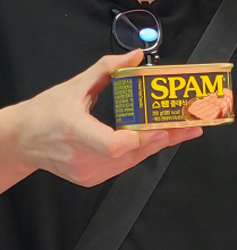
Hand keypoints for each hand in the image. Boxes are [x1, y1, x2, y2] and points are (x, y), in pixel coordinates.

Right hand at [12, 49, 201, 186]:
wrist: (22, 141)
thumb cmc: (45, 114)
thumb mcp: (74, 86)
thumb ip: (107, 70)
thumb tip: (135, 58)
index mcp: (76, 132)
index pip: (113, 145)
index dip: (140, 139)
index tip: (161, 129)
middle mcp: (83, 157)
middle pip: (132, 153)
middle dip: (164, 139)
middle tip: (189, 128)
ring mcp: (89, 172)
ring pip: (132, 161)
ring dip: (156, 146)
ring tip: (180, 133)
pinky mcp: (92, 179)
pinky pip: (124, 166)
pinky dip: (139, 153)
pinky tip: (154, 141)